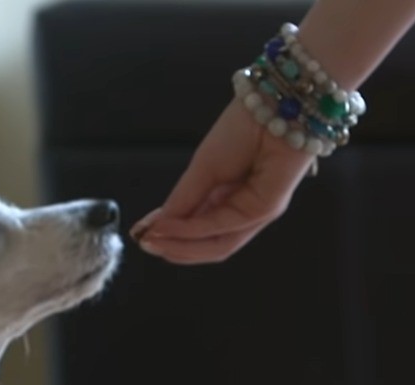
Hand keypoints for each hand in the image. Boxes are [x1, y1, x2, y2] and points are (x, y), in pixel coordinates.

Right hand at [131, 100, 315, 264]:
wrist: (275, 106)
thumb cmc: (242, 130)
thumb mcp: (202, 168)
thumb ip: (182, 200)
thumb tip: (155, 227)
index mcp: (226, 199)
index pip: (197, 227)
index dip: (168, 235)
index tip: (139, 236)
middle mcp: (241, 211)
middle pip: (208, 245)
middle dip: (174, 248)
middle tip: (144, 244)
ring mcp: (256, 213)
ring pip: (218, 246)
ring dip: (182, 246)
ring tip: (153, 241)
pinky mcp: (267, 209)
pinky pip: (226, 227)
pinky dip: (195, 229)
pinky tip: (171, 226)